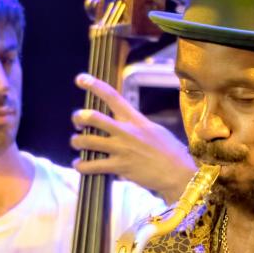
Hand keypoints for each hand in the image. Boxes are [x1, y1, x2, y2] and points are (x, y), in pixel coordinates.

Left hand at [71, 73, 194, 201]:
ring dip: (76, 141)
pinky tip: (79, 165)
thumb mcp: (154, 130)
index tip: (80, 79)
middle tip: (76, 121)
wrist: (178, 173)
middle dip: (78, 117)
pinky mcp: (119, 167)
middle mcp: (126, 132)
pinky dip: (82, 166)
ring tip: (76, 143)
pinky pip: (93, 166)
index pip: (112, 96)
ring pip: (88, 141)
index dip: (94, 85)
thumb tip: (123, 122)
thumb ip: (136, 124)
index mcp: (135, 119)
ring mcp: (121, 149)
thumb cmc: (170, 152)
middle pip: (93, 117)